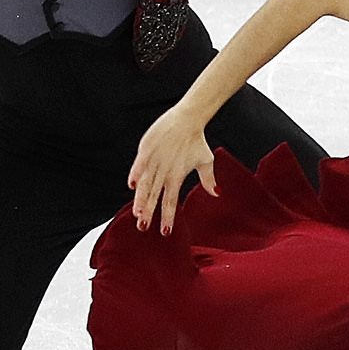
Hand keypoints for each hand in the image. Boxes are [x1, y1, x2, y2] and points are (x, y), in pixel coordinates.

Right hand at [127, 107, 215, 234]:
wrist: (188, 118)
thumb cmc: (197, 141)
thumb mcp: (206, 161)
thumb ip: (208, 180)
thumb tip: (217, 194)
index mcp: (177, 176)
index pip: (171, 201)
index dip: (168, 216)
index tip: (165, 231)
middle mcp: (165, 170)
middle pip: (155, 196)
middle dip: (149, 212)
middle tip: (143, 227)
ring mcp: (155, 160)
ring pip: (145, 184)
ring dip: (140, 199)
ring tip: (136, 213)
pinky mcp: (146, 149)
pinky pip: (139, 164)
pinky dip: (135, 174)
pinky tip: (131, 186)